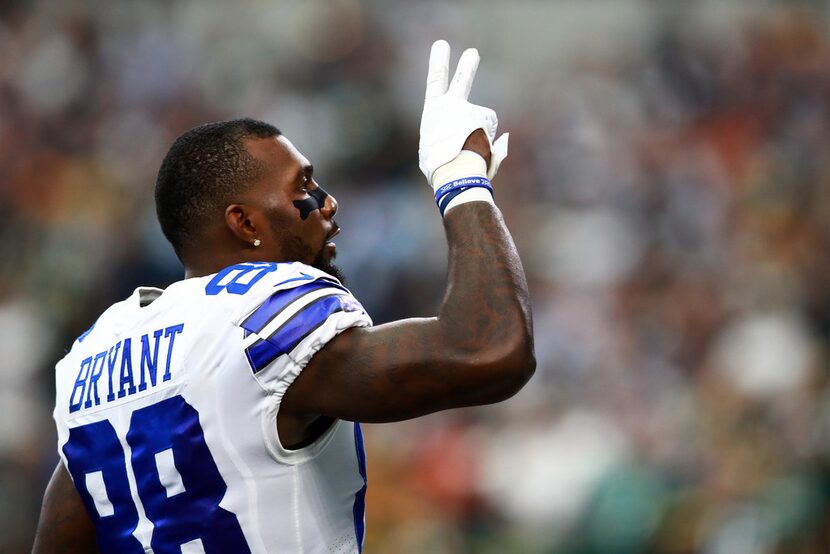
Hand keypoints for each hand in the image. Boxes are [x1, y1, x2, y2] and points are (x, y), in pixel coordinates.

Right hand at [418, 40, 508, 187]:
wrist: (455, 171)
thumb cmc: (442, 168)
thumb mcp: (436, 150)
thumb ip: (453, 137)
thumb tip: (497, 139)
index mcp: (432, 112)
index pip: (435, 81)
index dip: (438, 62)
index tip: (441, 45)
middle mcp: (450, 105)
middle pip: (462, 79)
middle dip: (468, 66)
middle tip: (473, 53)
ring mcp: (468, 108)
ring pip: (481, 121)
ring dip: (479, 135)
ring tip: (468, 152)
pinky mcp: (484, 115)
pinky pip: (490, 128)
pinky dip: (488, 141)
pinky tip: (479, 150)